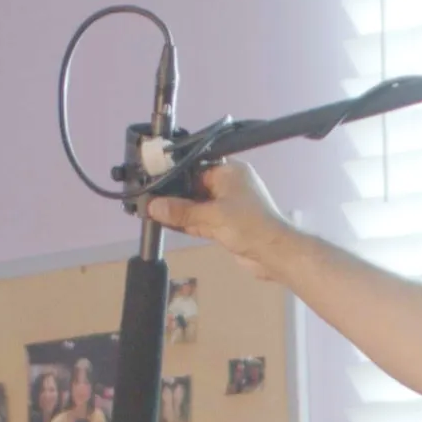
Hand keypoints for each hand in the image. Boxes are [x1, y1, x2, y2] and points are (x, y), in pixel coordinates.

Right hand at [148, 158, 295, 271]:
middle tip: (146, 196)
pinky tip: (164, 222)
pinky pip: (200, 220)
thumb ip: (182, 212)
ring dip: (177, 210)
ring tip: (149, 209)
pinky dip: (185, 222)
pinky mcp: (224, 225)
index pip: (196, 167)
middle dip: (173, 194)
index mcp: (230, 171)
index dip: (175, 174)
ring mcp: (226, 206)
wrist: (275, 254)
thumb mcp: (213, 216)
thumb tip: (153, 206)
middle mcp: (228, 185)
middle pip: (194, 187)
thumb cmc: (249, 225)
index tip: (152, 178)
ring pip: (195, 206)